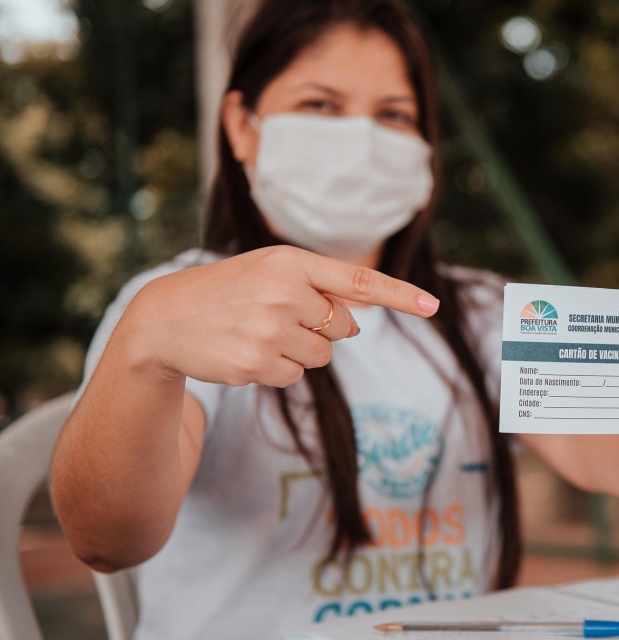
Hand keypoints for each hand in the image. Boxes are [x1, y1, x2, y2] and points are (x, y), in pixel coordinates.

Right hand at [118, 245, 439, 387]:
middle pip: (343, 328)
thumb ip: (317, 288)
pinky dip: (277, 370)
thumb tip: (358, 324)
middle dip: (320, 329)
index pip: (358, 281)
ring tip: (258, 334)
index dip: (400, 294)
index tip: (433, 305)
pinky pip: (294, 377)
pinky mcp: (256, 364)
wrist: (163, 319)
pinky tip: (245, 353)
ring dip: (299, 352)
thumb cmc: (228, 291)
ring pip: (322, 357)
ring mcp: (270, 330)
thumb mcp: (270, 271)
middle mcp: (284, 293)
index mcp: (291, 262)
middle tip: (277, 317)